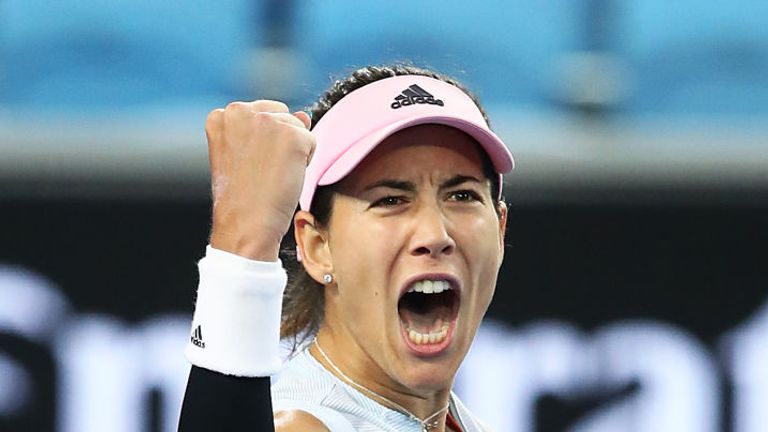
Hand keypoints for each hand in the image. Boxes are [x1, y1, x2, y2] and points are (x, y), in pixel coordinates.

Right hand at [205, 100, 314, 260]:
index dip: (262, 142)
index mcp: (221, 115)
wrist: (245, 224)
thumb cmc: (242, 196)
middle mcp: (241, 110)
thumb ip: (268, 127)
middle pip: (281, 116)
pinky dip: (305, 162)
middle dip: (280, 142)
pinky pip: (312, 142)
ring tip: (271, 175)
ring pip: (298, 128)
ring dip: (293, 152)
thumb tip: (302, 114)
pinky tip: (285, 177)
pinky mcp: (292, 135)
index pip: (261, 114)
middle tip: (261, 171)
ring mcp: (267, 121)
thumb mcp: (243, 153)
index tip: (250, 163)